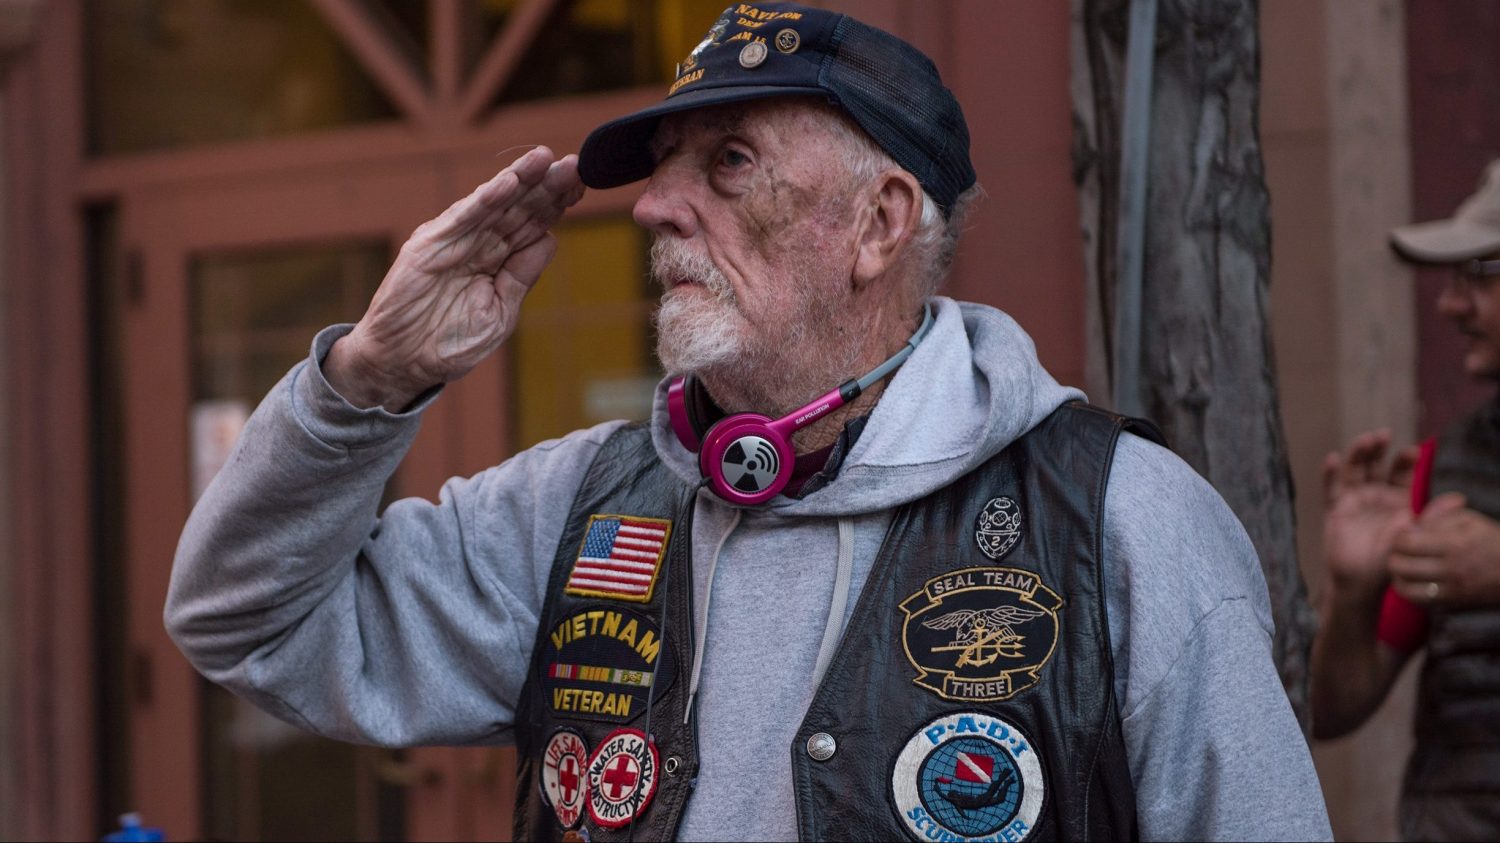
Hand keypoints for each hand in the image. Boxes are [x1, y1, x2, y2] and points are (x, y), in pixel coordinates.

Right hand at [326, 146, 584, 410]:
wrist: (403, 363)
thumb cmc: (451, 343)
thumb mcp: (499, 312)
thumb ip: (521, 276)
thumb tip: (551, 239)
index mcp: (498, 261)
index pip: (533, 225)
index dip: (556, 204)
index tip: (583, 183)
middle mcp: (479, 244)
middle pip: (519, 208)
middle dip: (547, 186)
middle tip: (576, 163)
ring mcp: (455, 240)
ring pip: (494, 205)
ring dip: (520, 180)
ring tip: (545, 158)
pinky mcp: (431, 244)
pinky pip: (463, 217)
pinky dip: (486, 198)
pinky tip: (509, 181)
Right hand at [1320, 430, 1417, 597]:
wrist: (1362, 582)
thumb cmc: (1390, 562)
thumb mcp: (1415, 537)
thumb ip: (1432, 517)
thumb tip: (1459, 498)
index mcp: (1396, 499)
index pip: (1401, 473)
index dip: (1405, 461)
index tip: (1412, 451)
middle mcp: (1375, 494)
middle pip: (1375, 464)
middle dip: (1379, 449)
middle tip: (1383, 435)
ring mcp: (1354, 499)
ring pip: (1354, 470)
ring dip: (1358, 453)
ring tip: (1364, 441)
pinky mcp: (1335, 508)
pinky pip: (1331, 488)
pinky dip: (1331, 473)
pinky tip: (1334, 459)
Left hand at [1389, 492, 1499, 605]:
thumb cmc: (1492, 542)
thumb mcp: (1469, 520)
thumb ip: (1438, 517)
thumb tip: (1409, 522)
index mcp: (1454, 544)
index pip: (1406, 542)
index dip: (1400, 536)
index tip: (1407, 534)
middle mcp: (1451, 569)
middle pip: (1399, 565)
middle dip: (1395, 554)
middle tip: (1402, 550)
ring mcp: (1451, 590)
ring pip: (1404, 586)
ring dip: (1398, 575)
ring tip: (1404, 565)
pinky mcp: (1452, 605)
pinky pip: (1418, 601)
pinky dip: (1408, 590)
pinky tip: (1413, 580)